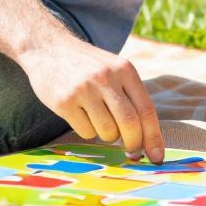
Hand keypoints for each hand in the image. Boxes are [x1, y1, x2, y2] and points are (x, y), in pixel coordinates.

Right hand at [21, 36, 164, 163]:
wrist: (48, 48)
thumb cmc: (88, 66)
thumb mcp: (114, 69)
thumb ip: (131, 97)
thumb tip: (147, 139)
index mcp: (125, 69)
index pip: (146, 110)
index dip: (153, 137)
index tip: (156, 157)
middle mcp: (106, 77)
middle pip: (129, 124)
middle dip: (133, 144)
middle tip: (131, 152)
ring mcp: (84, 89)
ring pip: (107, 132)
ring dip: (107, 135)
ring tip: (98, 119)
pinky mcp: (65, 101)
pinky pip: (86, 132)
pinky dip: (88, 130)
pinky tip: (80, 113)